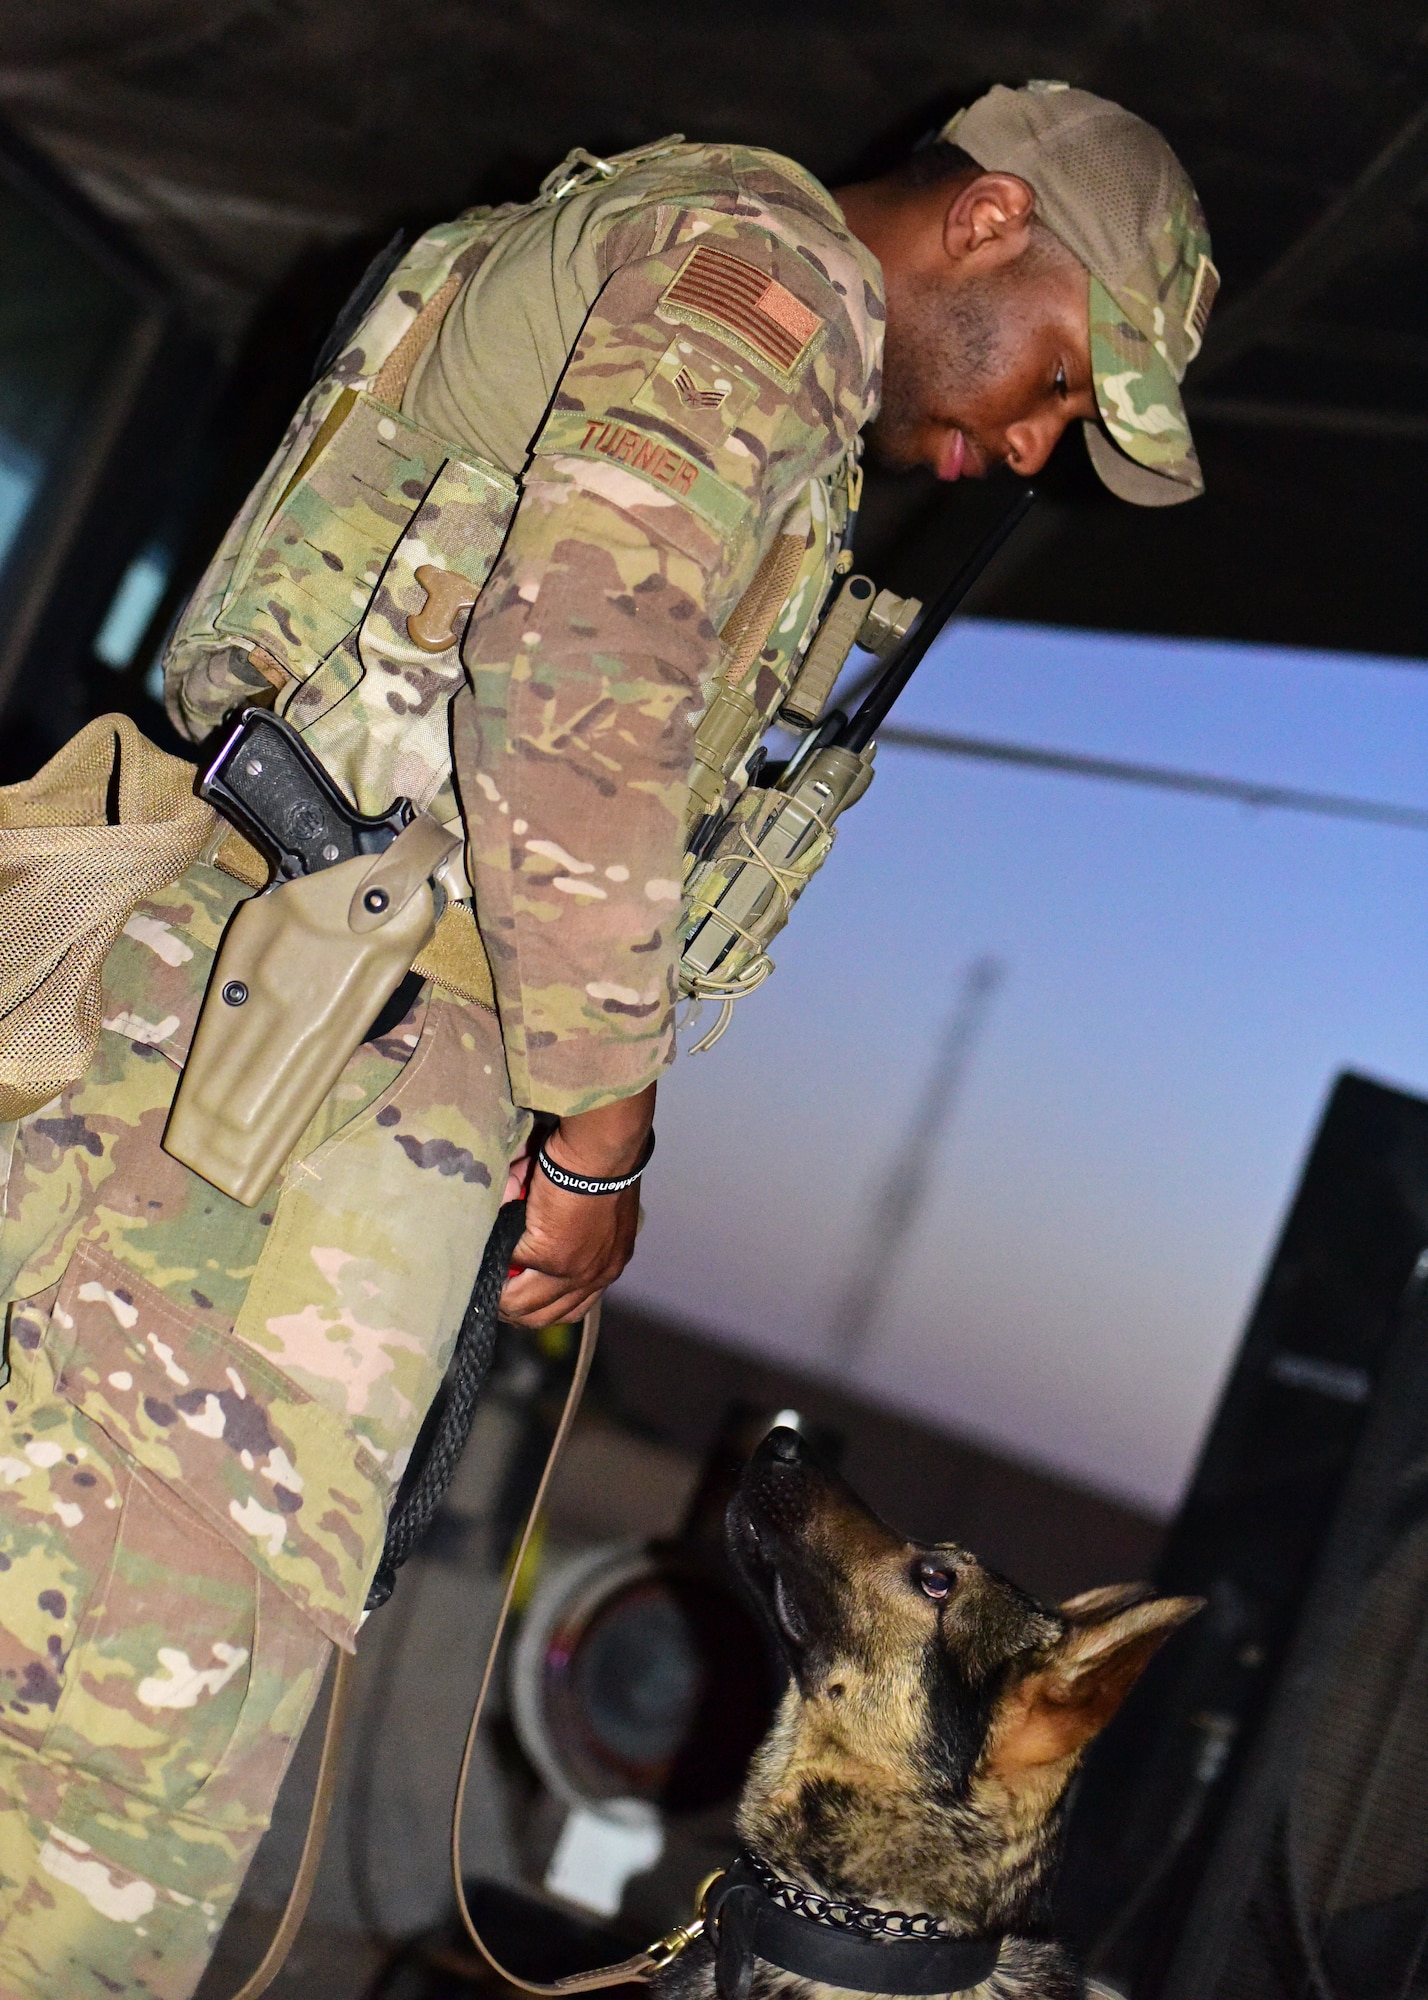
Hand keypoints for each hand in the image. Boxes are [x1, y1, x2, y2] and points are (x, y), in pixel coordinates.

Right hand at [498, 1084, 654, 1328]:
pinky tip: (484, 1247)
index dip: (540, 1302)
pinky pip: (508, 1266)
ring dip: (500, 1298)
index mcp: (608, 1264)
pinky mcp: (550, 1256)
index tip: (516, 1292)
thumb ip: (553, 1223)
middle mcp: (595, 1276)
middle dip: (513, 1311)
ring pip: (524, 1307)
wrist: (603, 1148)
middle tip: (493, 1295)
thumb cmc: (600, 1162)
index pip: (572, 1305)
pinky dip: (494, 1257)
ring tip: (484, 1282)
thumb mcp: (585, 1207)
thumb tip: (514, 1211)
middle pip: (545, 1317)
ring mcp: (573, 1271)